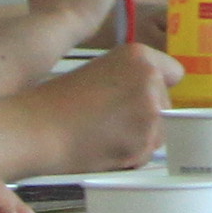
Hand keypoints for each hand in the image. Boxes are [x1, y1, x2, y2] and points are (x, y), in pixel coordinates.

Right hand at [33, 44, 178, 170]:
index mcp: (139, 56)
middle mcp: (150, 79)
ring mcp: (150, 112)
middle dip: (145, 116)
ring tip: (104, 134)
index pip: (174, 73)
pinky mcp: (143, 143)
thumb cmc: (59, 101)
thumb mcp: (101, 71)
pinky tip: (102, 148)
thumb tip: (159, 94)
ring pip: (159, 132)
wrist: (37, 129)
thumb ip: (133, 77)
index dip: (155, 87)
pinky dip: (129, 156)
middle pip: (167, 106)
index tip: (139, 97)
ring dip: (139, 138)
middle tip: (110, 119)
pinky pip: (145, 154)